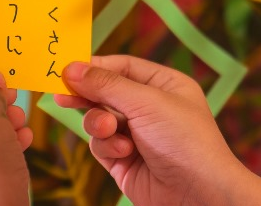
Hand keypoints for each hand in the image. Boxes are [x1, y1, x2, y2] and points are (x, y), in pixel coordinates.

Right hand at [55, 55, 260, 205]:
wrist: (198, 193)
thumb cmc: (185, 140)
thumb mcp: (147, 103)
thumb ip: (107, 85)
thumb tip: (72, 68)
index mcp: (164, 85)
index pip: (123, 67)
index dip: (95, 66)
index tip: (66, 68)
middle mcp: (150, 107)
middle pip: (106, 92)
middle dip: (88, 95)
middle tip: (62, 95)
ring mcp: (136, 134)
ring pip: (99, 120)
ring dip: (100, 124)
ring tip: (109, 130)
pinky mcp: (125, 160)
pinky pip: (101, 145)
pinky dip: (107, 147)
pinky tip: (124, 153)